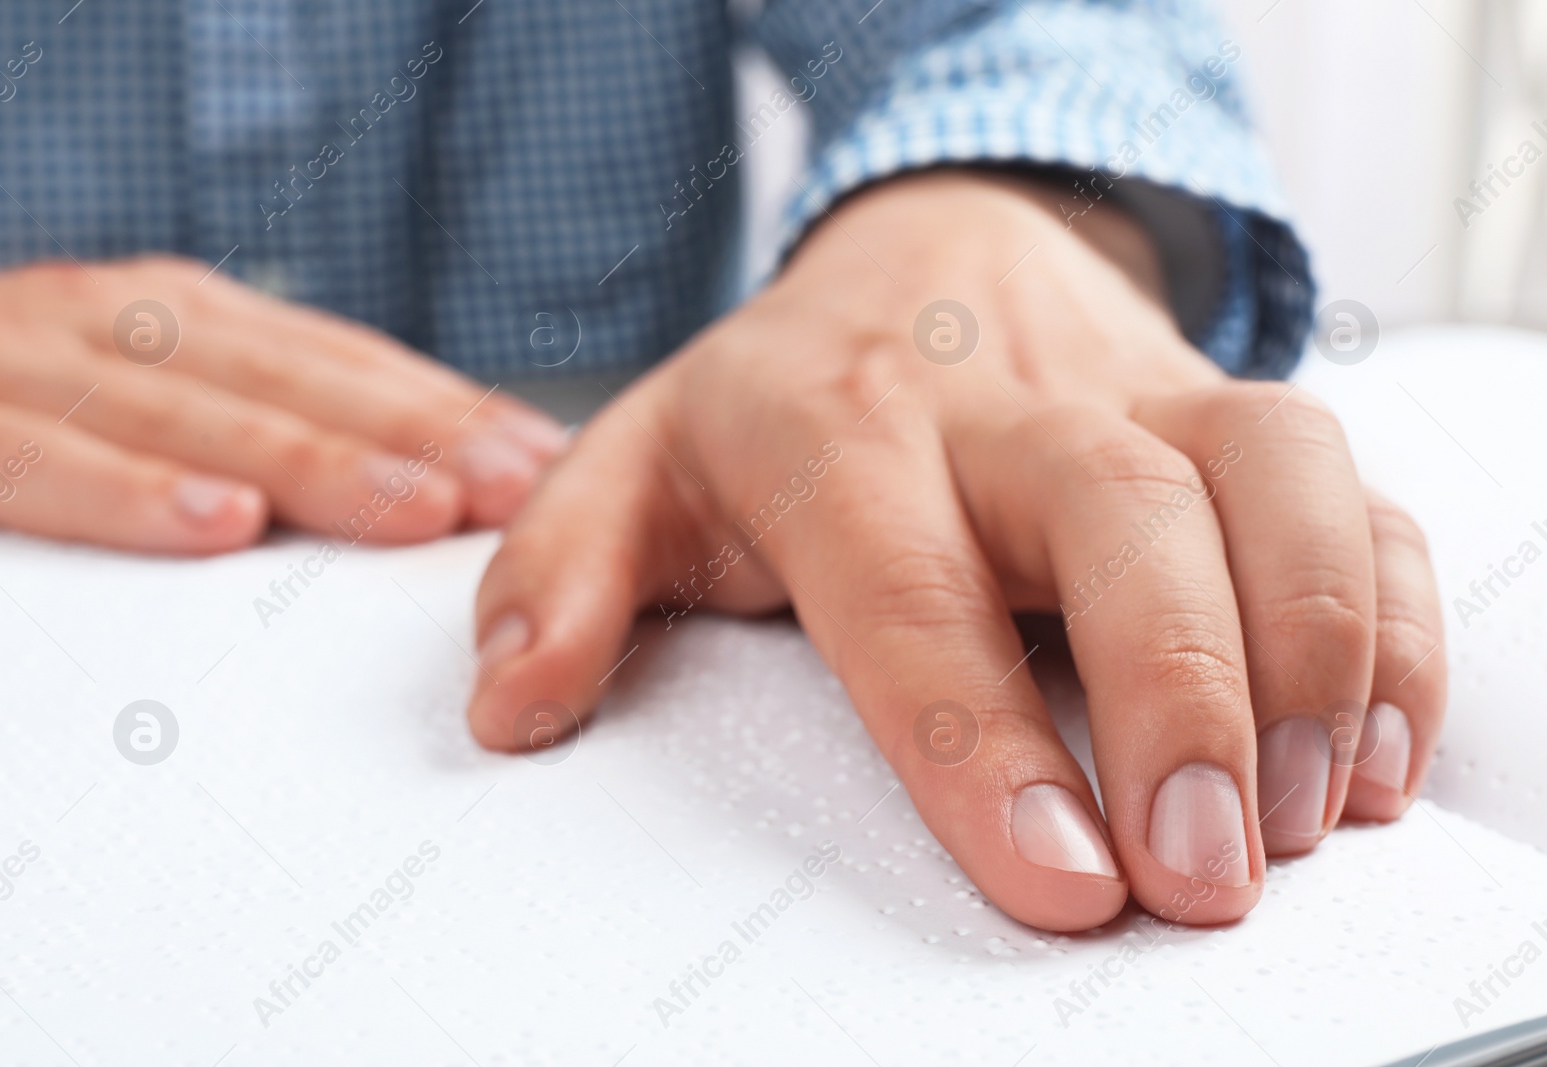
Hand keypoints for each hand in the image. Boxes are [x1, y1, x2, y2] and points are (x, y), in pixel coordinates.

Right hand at [0, 256, 565, 552]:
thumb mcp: (129, 399)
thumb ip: (243, 425)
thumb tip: (411, 488)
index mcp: (161, 319)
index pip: (329, 358)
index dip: (439, 403)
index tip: (539, 460)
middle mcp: (95, 320)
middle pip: (279, 374)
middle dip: (410, 427)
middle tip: (519, 486)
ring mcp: (2, 358)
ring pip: (175, 402)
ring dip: (306, 455)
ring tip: (415, 507)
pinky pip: (19, 453)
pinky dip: (120, 488)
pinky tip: (214, 527)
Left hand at [463, 172, 1444, 931]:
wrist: (931, 251)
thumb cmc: (788, 391)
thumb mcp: (640, 462)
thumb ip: (561, 570)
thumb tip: (511, 705)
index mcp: (838, 427)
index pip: (908, 583)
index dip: (981, 732)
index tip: (1061, 876)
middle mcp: (1006, 404)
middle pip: (1121, 512)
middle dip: (1181, 697)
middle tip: (1206, 877)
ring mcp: (1142, 397)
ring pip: (1274, 471)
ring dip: (1317, 646)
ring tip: (1310, 817)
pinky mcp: (1234, 414)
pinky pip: (1358, 489)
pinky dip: (1396, 615)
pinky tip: (1377, 747)